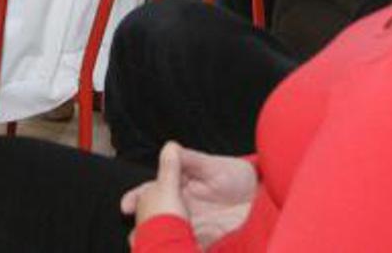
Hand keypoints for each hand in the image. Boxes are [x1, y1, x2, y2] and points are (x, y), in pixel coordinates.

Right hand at [122, 144, 256, 246]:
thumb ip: (190, 160)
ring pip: (166, 235)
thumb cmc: (239, 176)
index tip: (126, 205)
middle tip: (134, 234)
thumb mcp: (213, 166)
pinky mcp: (204, 241)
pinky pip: (186, 247)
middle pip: (155, 218)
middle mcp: (183, 208)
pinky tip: (170, 251)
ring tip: (147, 245)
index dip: (138, 198)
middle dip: (141, 227)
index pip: (154, 193)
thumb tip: (169, 148)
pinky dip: (175, 250)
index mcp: (181, 188)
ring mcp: (192, 226)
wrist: (264, 197)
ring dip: (155, 241)